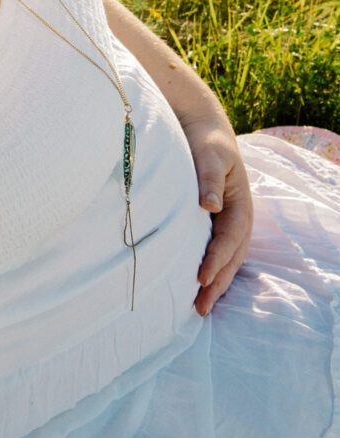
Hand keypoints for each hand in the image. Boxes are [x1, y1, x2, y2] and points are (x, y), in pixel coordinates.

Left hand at [180, 114, 253, 316]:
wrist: (203, 129)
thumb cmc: (206, 142)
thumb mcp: (209, 155)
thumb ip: (208, 178)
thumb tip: (210, 206)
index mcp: (240, 204)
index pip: (230, 238)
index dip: (217, 259)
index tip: (201, 278)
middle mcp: (238, 218)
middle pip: (231, 257)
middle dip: (217, 283)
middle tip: (199, 308)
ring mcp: (228, 223)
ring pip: (226, 260)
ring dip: (215, 283)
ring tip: (198, 307)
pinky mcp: (215, 224)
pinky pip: (216, 253)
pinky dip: (210, 271)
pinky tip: (196, 287)